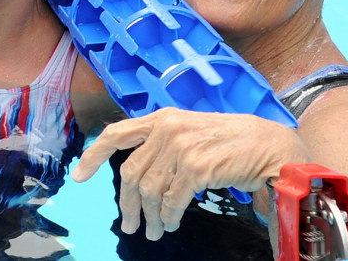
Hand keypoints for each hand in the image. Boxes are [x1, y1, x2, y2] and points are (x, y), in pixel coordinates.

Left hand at [71, 107, 308, 240]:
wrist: (269, 144)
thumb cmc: (230, 141)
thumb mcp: (189, 131)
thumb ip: (161, 145)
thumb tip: (135, 177)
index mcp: (162, 118)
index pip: (116, 134)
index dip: (94, 156)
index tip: (79, 176)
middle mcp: (167, 128)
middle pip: (130, 173)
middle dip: (127, 204)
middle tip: (129, 225)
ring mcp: (181, 146)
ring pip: (149, 191)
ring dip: (150, 217)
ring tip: (154, 230)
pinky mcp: (196, 166)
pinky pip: (170, 201)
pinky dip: (167, 217)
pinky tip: (169, 223)